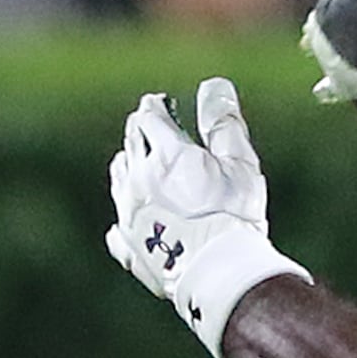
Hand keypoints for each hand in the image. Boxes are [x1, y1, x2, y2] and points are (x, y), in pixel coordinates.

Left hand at [106, 78, 301, 354]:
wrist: (216, 272)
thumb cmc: (233, 214)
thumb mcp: (239, 162)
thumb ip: (224, 123)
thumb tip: (214, 85)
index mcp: (166, 155)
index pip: (149, 117)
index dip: (155, 106)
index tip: (159, 102)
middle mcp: (138, 180)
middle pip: (131, 143)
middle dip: (140, 130)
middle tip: (148, 124)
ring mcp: (128, 214)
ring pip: (119, 179)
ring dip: (128, 164)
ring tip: (138, 162)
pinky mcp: (128, 246)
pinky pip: (117, 225)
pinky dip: (124, 214)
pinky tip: (130, 217)